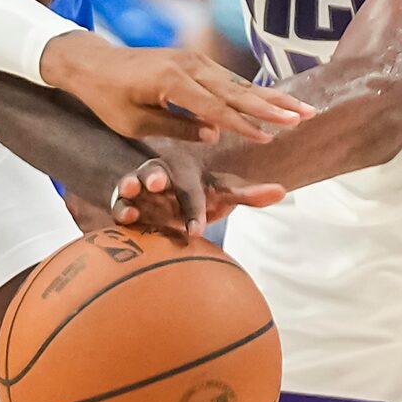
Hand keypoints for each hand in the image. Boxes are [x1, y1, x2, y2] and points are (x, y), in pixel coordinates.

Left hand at [39, 32, 311, 143]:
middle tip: (306, 117)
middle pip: (237, 91)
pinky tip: (275, 101)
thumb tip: (215, 133)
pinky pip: (228, 79)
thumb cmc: (107, 98)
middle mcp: (188, 65)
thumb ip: (175, 127)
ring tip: (302, 109)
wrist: (93, 63)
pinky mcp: (194, 61)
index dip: (244, 125)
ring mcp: (193, 60)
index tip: (270, 138)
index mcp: (171, 82)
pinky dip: (253, 91)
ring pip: (238, 83)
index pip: (215, 108)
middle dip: (274, 106)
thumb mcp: (134, 123)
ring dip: (272, 98)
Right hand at [106, 139, 285, 236]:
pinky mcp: (124, 204)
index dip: (195, 208)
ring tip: (131, 190)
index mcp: (185, 170)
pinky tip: (124, 218)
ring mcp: (140, 188)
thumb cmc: (198, 196)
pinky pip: (119, 205)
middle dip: (155, 177)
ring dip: (131, 185)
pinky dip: (121, 210)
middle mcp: (160, 174)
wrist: (165, 200)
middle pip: (156, 172)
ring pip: (132, 183)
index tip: (197, 231)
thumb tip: (282, 191)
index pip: (192, 188)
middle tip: (157, 182)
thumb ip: (248, 196)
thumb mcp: (221, 194)